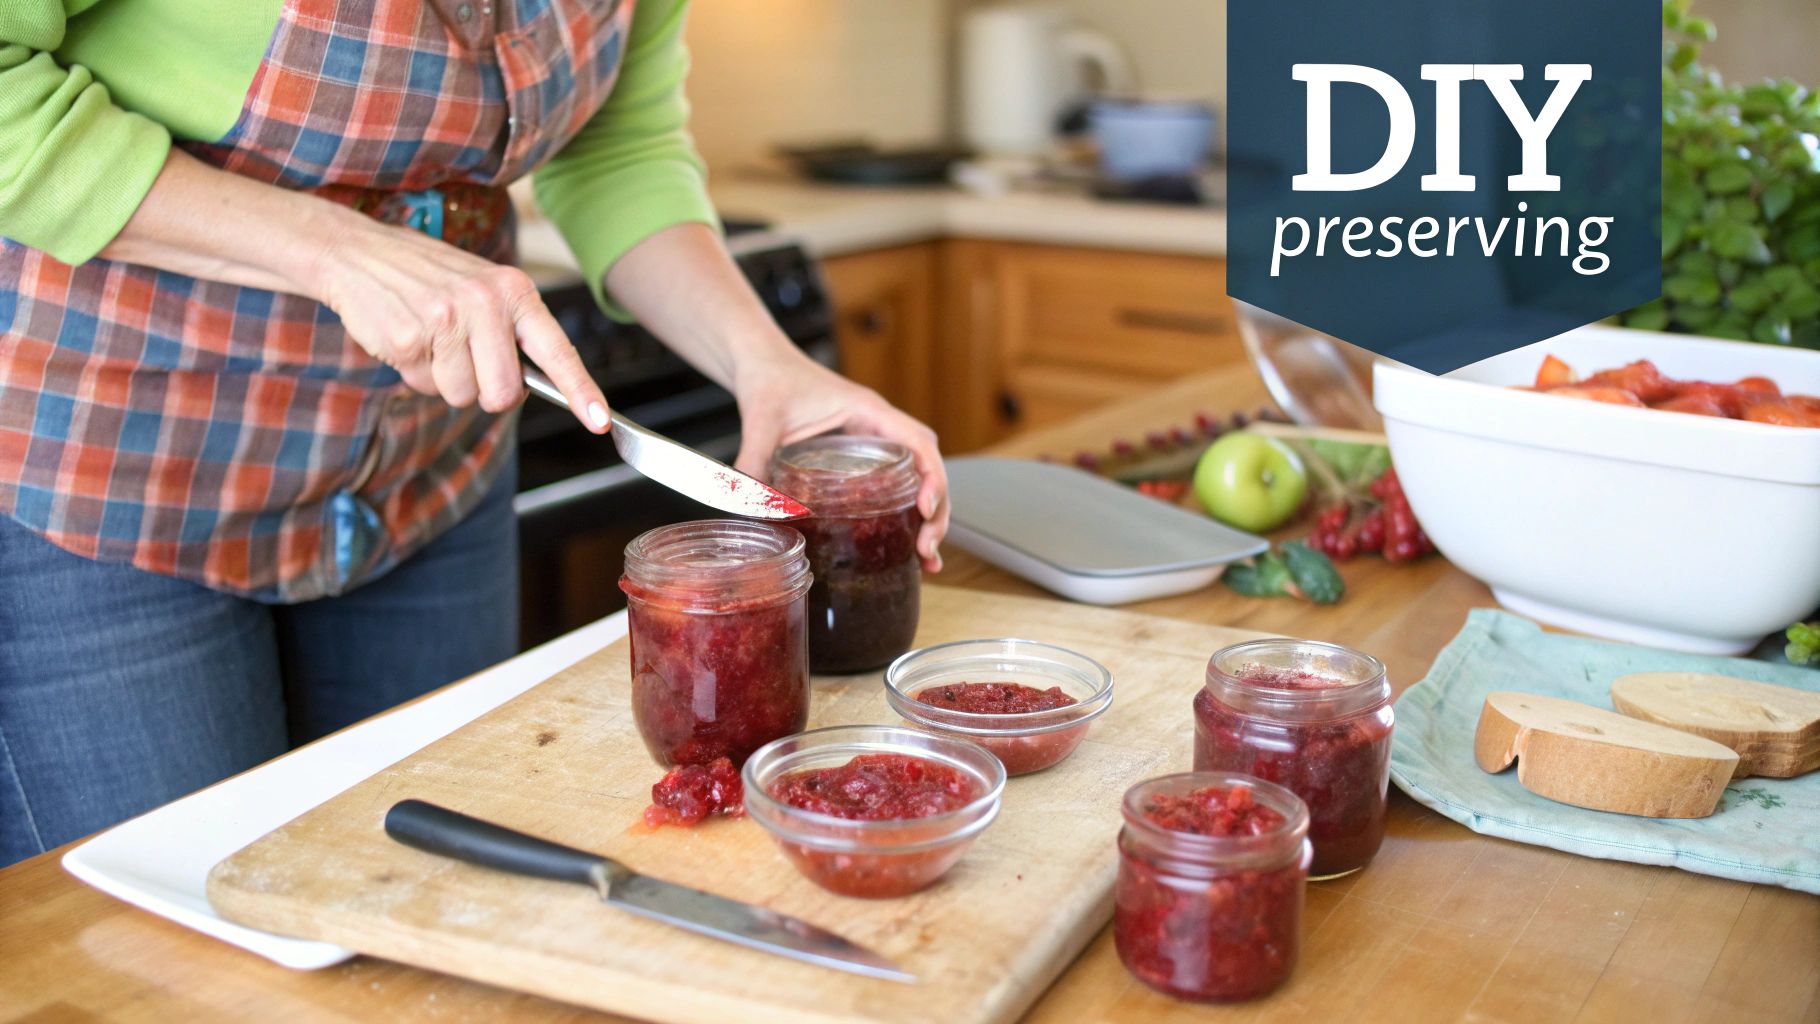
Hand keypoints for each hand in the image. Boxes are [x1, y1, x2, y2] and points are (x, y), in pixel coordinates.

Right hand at [310, 215, 610, 431]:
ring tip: (430, 339)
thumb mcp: (481, 287)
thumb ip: (511, 332)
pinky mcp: (409, 338)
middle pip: (502, 394)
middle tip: (463, 359)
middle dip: (482, 390)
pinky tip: (407, 336)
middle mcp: (485, 302)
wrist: (356, 252)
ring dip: (444, 380)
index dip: (580, 391)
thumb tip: (532, 386)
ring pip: (461, 396)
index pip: (556, 350)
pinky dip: (415, 372)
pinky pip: (424, 386)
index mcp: (513, 289)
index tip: (600, 422)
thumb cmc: (427, 276)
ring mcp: (446, 319)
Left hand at [732, 348, 948, 571]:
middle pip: (929, 467)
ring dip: (929, 516)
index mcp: (869, 412)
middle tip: (926, 550)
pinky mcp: (863, 454)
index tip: (925, 510)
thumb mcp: (762, 421)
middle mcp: (881, 426)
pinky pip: (898, 481)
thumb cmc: (771, 379)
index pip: (919, 443)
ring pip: (920, 478)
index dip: (931, 477)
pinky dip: (907, 512)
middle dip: (937, 510)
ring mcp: (876, 440)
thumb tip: (745, 506)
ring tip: (927, 559)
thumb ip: (753, 458)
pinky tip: (905, 542)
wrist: (764, 363)